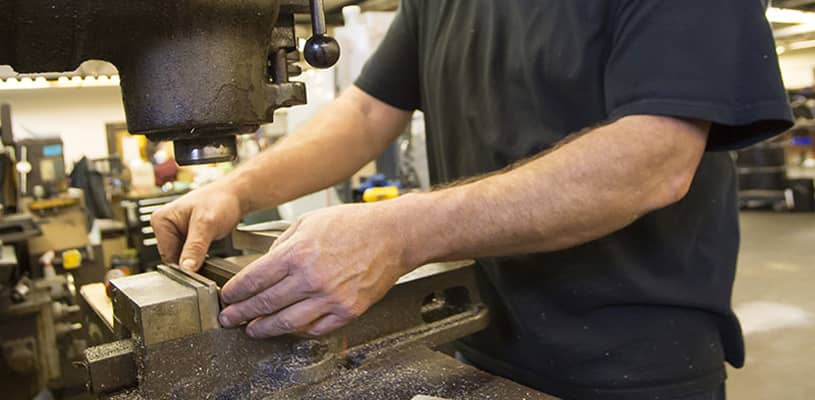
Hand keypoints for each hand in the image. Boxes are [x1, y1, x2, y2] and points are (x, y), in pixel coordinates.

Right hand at [151, 182, 243, 269]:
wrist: (235, 196)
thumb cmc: (221, 201)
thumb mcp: (207, 225)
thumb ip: (195, 247)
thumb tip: (186, 268)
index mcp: (161, 220)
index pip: (167, 255)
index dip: (184, 263)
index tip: (199, 263)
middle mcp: (165, 226)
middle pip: (174, 258)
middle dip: (191, 259)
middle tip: (207, 250)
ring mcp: (175, 231)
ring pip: (183, 257)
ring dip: (196, 257)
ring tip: (209, 243)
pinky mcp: (185, 236)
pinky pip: (190, 254)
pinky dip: (199, 255)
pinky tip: (208, 246)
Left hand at [218, 201, 417, 337]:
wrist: (393, 235)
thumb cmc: (355, 224)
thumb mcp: (309, 221)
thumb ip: (283, 244)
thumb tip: (266, 264)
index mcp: (298, 253)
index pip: (254, 280)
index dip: (236, 292)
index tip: (228, 298)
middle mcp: (311, 278)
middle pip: (264, 304)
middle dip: (241, 313)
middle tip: (230, 318)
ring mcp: (330, 298)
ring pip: (286, 323)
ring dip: (264, 328)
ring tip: (253, 329)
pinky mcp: (347, 311)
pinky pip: (315, 329)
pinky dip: (298, 331)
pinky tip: (288, 328)